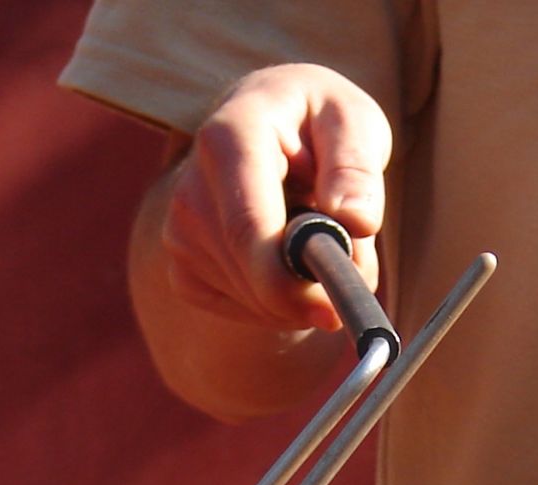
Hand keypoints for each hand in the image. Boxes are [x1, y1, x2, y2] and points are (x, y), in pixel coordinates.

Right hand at [157, 63, 392, 334]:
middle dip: (311, 289)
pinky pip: (242, 310)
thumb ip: (356, 168)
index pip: (247, 227)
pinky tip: (284, 254)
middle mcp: (191, 188)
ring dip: (301, 290)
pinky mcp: (183, 267)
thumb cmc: (318, 121)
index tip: (332, 308)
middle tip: (354, 257)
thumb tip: (356, 221)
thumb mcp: (353, 122)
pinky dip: (278, 301)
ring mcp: (180, 232)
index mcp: (229, 139)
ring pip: (254, 300)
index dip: (288, 280)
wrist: (271, 122)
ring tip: (313, 233)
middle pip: (252, 276)